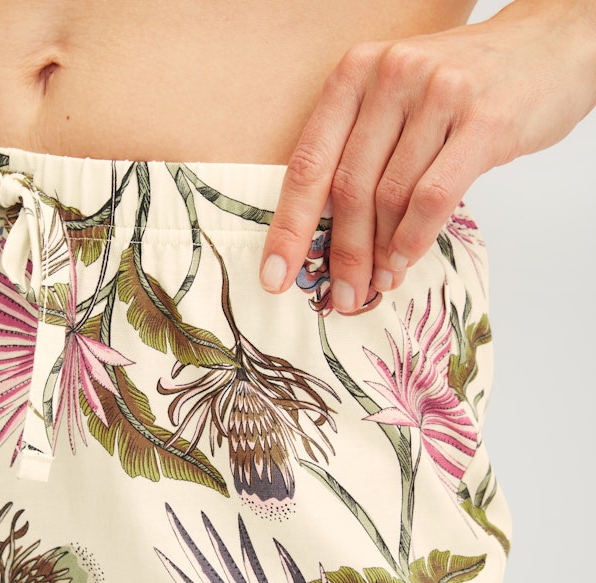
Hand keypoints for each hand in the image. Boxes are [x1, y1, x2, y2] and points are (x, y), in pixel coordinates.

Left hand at [260, 0, 595, 311]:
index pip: (308, 163)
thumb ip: (364, 154)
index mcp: (356, 74)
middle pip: (348, 188)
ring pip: (390, 197)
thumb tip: (329, 241)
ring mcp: (437, 93)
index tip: (274, 276)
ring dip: (380, 254)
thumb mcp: (399, 103)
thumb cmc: (464, 88)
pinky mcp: (482, 120)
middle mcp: (390, 76)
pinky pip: (433, 197)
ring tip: (378, 285)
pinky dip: (414, 240)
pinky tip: (405, 262)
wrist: (549, 46)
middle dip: (341, 255)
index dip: (288, 227)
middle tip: (341, 297)